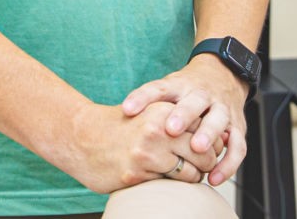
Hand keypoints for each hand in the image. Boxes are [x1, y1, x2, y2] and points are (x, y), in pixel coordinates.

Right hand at [59, 101, 223, 193]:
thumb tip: (213, 134)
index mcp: (162, 110)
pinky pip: (170, 185)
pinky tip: (165, 178)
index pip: (204, 129)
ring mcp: (146, 154)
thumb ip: (177, 120)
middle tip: (201, 165)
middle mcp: (157, 130)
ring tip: (186, 173)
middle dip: (207, 161)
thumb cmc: (121, 127)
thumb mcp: (149, 113)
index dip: (210, 141)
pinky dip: (174, 185)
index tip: (206, 147)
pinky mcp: (136, 175)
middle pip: (203, 151)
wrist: (83, 138)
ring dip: (193, 176)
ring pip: (191, 172)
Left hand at [120, 55, 248, 185]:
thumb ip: (149, 102)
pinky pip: (237, 146)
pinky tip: (214, 177)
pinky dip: (228, 162)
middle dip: (184, 114)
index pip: (159, 88)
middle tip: (170, 129)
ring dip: (209, 134)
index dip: (143, 98)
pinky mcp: (238, 125)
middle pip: (195, 101)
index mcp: (181, 85)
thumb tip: (122, 118)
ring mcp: (222, 108)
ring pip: (218, 119)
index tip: (127, 109)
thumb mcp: (168, 88)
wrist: (222, 73)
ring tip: (197, 149)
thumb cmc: (186, 89)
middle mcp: (203, 94)